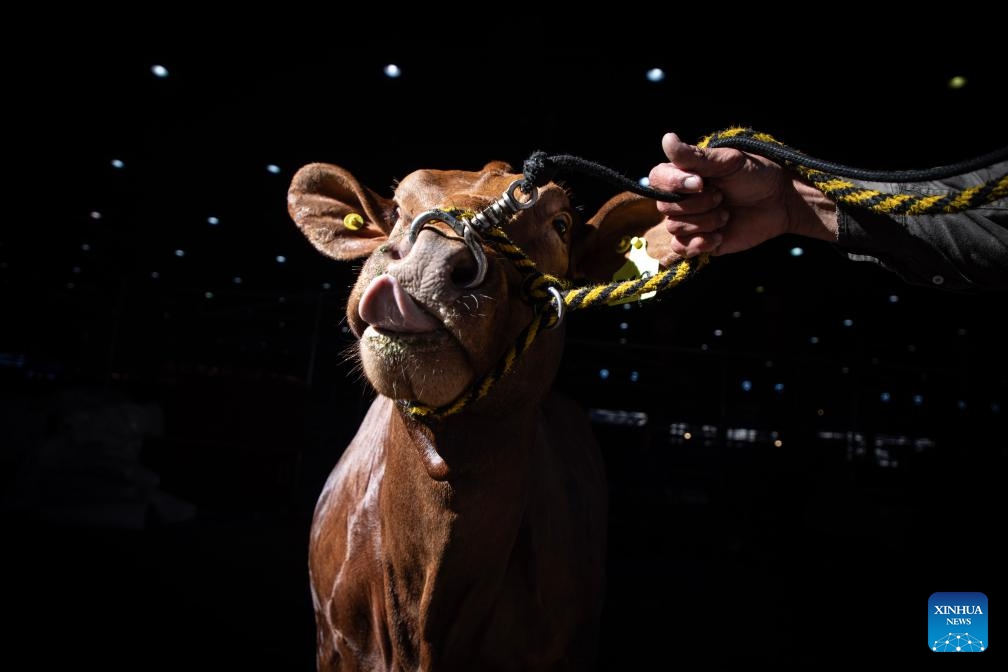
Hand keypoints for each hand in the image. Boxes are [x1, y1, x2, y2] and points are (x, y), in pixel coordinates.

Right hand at [647, 132, 837, 257]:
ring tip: (727, 214)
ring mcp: (689, 222)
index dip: (673, 183)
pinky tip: (719, 236)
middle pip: (665, 207)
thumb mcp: (727, 161)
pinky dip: (700, 243)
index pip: (657, 179)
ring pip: (675, 227)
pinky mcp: (698, 243)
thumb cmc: (755, 175)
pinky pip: (681, 248)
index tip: (701, 182)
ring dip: (706, 221)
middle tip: (722, 196)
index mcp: (684, 175)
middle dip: (698, 204)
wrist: (778, 202)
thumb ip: (695, 156)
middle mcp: (682, 199)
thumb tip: (667, 138)